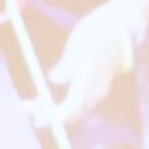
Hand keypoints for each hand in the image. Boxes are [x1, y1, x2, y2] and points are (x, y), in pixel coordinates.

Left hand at [41, 0, 142, 125]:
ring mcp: (99, 89)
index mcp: (92, 79)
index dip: (55, 116)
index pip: (73, 106)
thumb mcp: (78, 45)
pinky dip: (61, 105)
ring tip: (32, 102)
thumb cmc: (97, 32)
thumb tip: (54, 78)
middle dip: (50, 114)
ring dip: (53, 110)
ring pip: (75, 110)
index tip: (39, 121)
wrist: (120, 26)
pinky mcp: (96, 86)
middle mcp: (98, 89)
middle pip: (73, 113)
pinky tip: (45, 98)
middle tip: (28, 106)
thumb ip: (67, 65)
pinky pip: (78, 103)